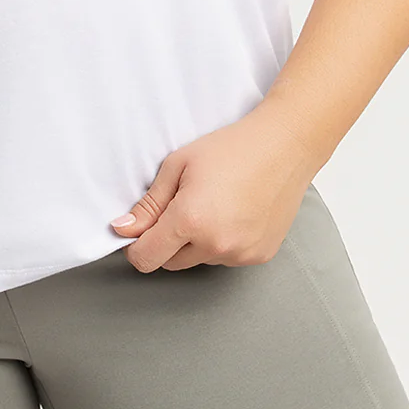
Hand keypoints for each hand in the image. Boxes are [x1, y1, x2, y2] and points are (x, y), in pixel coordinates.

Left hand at [108, 96, 319, 272]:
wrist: (285, 146)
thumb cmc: (231, 148)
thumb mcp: (178, 165)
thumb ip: (149, 204)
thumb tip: (123, 229)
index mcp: (190, 221)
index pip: (146, 259)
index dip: (135, 246)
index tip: (139, 230)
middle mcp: (216, 244)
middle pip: (170, 262)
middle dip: (167, 241)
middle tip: (181, 206)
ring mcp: (241, 254)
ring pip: (199, 260)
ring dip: (196, 242)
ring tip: (213, 204)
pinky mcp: (259, 256)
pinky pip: (227, 258)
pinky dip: (222, 243)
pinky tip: (233, 213)